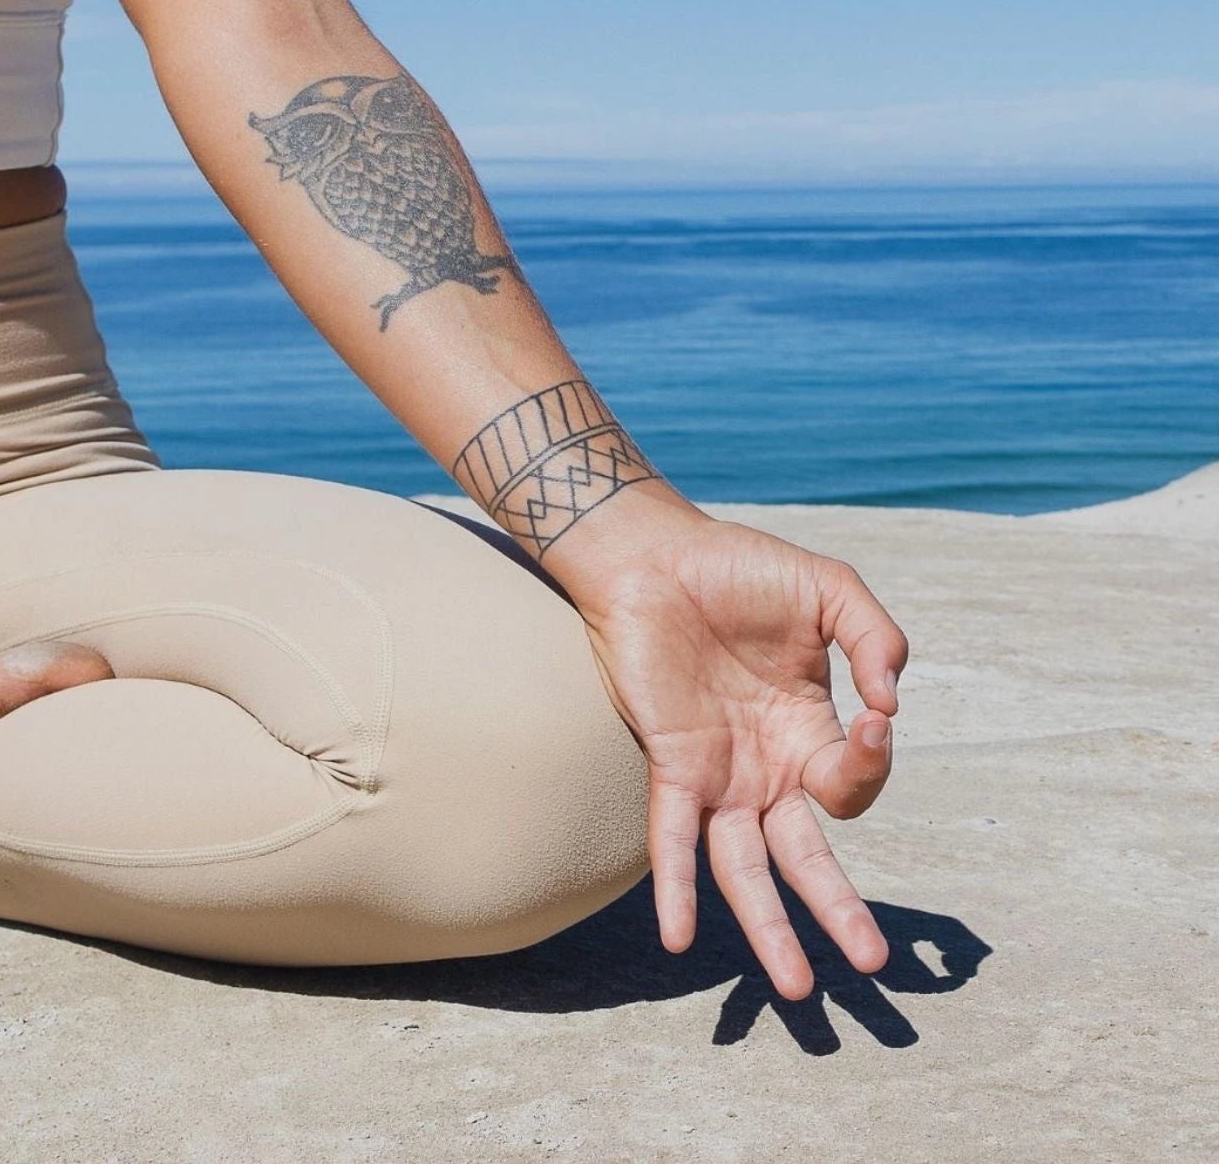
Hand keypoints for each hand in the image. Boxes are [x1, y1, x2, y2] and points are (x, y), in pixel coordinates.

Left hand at [547, 485, 909, 999]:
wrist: (654, 555)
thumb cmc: (740, 569)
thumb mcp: (830, 590)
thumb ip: (877, 636)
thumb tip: (891, 705)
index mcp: (811, 730)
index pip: (854, 782)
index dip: (872, 764)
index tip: (874, 718)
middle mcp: (767, 767)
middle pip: (809, 857)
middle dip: (840, 912)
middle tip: (876, 965)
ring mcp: (718, 773)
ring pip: (746, 868)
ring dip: (769, 927)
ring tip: (795, 990)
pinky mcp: (670, 763)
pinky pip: (672, 837)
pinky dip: (676, 886)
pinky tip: (679, 935)